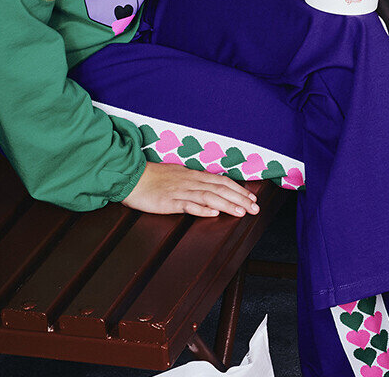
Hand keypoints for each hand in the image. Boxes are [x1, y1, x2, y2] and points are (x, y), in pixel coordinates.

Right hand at [123, 161, 258, 217]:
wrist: (132, 178)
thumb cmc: (155, 178)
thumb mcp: (179, 176)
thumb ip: (195, 181)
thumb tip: (212, 187)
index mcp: (194, 175)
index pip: (222, 182)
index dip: (239, 190)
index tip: (252, 199)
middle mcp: (191, 182)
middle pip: (220, 189)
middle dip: (240, 199)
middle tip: (255, 209)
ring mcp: (181, 191)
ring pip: (209, 197)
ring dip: (227, 205)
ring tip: (241, 212)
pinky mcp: (169, 202)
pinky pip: (187, 205)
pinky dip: (201, 209)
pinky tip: (213, 213)